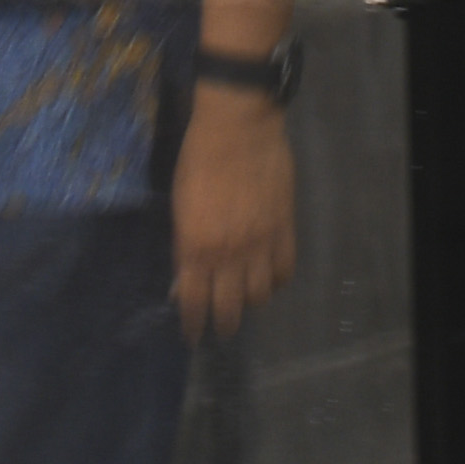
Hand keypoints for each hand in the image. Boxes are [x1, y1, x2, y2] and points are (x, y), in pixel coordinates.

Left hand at [171, 84, 296, 339]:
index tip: (191, 335)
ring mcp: (260, 244)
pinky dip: (277, 281)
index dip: (193, 324)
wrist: (238, 127)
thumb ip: (183, 246)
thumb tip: (183, 280)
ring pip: (260, 295)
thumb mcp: (179, 205)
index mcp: (196, 248)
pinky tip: (270, 277)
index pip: (194, 302)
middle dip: (223, 323)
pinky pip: (285, 270)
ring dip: (250, 302)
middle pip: (229, 308)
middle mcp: (229, 254)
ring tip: (245, 298)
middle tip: (221, 327)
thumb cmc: (197, 160)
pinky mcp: (285, 229)